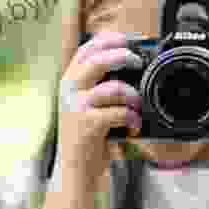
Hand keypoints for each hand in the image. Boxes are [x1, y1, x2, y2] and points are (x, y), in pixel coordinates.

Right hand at [59, 31, 143, 183]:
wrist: (75, 169)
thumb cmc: (88, 135)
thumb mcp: (89, 104)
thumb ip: (102, 85)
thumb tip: (133, 66)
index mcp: (70, 80)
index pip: (86, 49)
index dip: (109, 40)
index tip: (128, 40)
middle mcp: (69, 89)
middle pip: (97, 60)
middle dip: (122, 56)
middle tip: (138, 62)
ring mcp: (76, 106)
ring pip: (113, 87)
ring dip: (133, 95)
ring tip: (138, 106)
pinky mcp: (87, 124)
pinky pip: (118, 112)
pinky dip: (132, 118)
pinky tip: (134, 127)